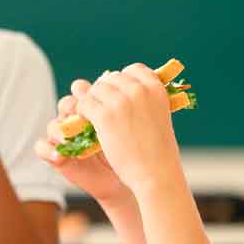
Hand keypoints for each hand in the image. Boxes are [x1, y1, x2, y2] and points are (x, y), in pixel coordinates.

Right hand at [35, 87, 130, 204]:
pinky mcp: (57, 155)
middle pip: (66, 104)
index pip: (82, 91)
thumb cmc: (132, 151)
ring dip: (59, 129)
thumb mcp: (129, 128)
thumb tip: (128, 86)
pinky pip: (41, 147)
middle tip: (80, 113)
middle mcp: (77, 120)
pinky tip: (60, 156)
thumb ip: (123, 110)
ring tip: (67, 138)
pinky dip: (47, 150)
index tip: (97, 100)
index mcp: (94, 107)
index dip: (85, 92)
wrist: (129, 179)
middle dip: (72, 106)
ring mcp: (66, 137)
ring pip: (53, 124)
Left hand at [73, 64, 182, 195]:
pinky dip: (82, 111)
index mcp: (156, 88)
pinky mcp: (104, 116)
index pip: (134, 69)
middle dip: (106, 92)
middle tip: (102, 107)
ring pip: (96, 90)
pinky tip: (86, 121)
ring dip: (92, 101)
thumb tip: (129, 93)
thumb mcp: (161, 117)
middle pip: (112, 79)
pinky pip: (85, 104)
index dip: (124, 80)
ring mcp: (120, 101)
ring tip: (92, 114)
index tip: (119, 93)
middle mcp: (138, 90)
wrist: (156, 173)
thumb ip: (147, 101)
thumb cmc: (160, 152)